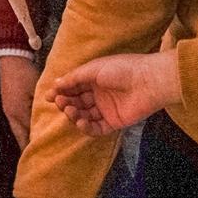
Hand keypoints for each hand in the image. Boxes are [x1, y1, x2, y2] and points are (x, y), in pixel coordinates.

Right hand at [0, 55, 41, 145]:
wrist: (12, 57)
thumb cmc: (25, 73)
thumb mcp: (34, 91)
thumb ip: (38, 107)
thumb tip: (43, 122)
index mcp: (17, 113)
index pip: (25, 135)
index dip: (32, 145)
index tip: (38, 155)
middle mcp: (12, 114)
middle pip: (20, 135)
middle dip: (26, 144)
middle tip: (35, 153)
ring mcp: (9, 109)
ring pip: (18, 128)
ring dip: (25, 135)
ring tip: (33, 144)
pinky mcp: (10, 102)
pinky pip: (17, 120)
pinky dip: (24, 125)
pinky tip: (30, 126)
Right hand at [49, 51, 182, 136]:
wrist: (148, 82)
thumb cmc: (122, 69)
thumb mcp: (94, 69)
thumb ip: (74, 78)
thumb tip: (56, 84)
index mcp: (95, 78)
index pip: (74, 86)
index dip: (61, 91)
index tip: (49, 96)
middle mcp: (100, 93)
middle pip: (77, 101)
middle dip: (66, 103)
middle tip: (60, 102)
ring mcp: (107, 108)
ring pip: (84, 115)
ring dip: (74, 114)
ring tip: (70, 111)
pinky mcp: (114, 122)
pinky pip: (96, 128)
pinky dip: (86, 127)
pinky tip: (80, 122)